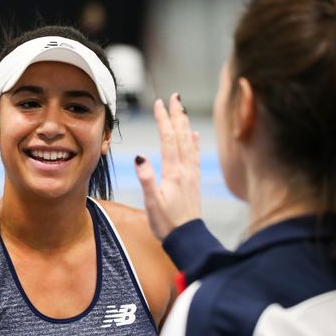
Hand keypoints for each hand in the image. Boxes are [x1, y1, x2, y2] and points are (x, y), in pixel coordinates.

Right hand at [134, 93, 200, 239]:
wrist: (188, 239)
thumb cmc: (167, 223)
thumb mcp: (152, 203)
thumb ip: (146, 179)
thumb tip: (139, 158)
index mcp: (173, 172)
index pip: (168, 139)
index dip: (163, 120)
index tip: (159, 103)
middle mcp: (185, 170)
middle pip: (181, 136)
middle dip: (176, 115)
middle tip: (174, 97)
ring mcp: (191, 174)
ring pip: (189, 143)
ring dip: (185, 124)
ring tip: (182, 109)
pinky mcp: (194, 181)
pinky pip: (195, 156)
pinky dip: (194, 142)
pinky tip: (194, 135)